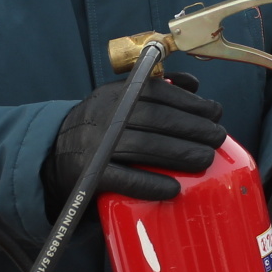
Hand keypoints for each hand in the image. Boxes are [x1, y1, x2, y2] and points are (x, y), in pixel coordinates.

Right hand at [42, 72, 226, 206]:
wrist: (53, 158)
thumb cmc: (99, 129)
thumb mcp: (119, 102)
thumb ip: (154, 90)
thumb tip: (194, 84)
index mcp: (113, 95)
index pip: (155, 92)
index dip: (188, 101)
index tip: (214, 111)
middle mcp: (103, 116)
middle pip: (155, 119)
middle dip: (192, 127)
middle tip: (217, 137)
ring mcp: (96, 146)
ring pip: (145, 147)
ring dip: (180, 153)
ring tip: (205, 159)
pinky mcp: (90, 175)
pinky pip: (124, 180)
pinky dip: (151, 184)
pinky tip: (174, 188)